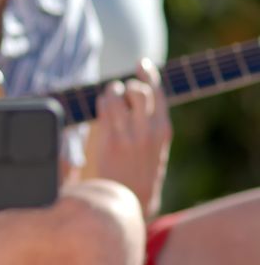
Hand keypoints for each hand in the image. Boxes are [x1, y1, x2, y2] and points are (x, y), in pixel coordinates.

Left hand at [92, 59, 171, 216]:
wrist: (132, 200)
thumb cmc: (140, 173)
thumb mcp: (155, 148)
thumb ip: (150, 124)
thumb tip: (136, 97)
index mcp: (163, 130)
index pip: (159, 93)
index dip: (150, 74)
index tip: (142, 63)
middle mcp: (149, 129)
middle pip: (139, 90)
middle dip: (126, 85)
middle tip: (119, 92)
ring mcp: (130, 134)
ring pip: (118, 96)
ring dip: (111, 92)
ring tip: (109, 100)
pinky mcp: (111, 140)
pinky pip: (104, 108)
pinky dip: (101, 103)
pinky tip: (102, 109)